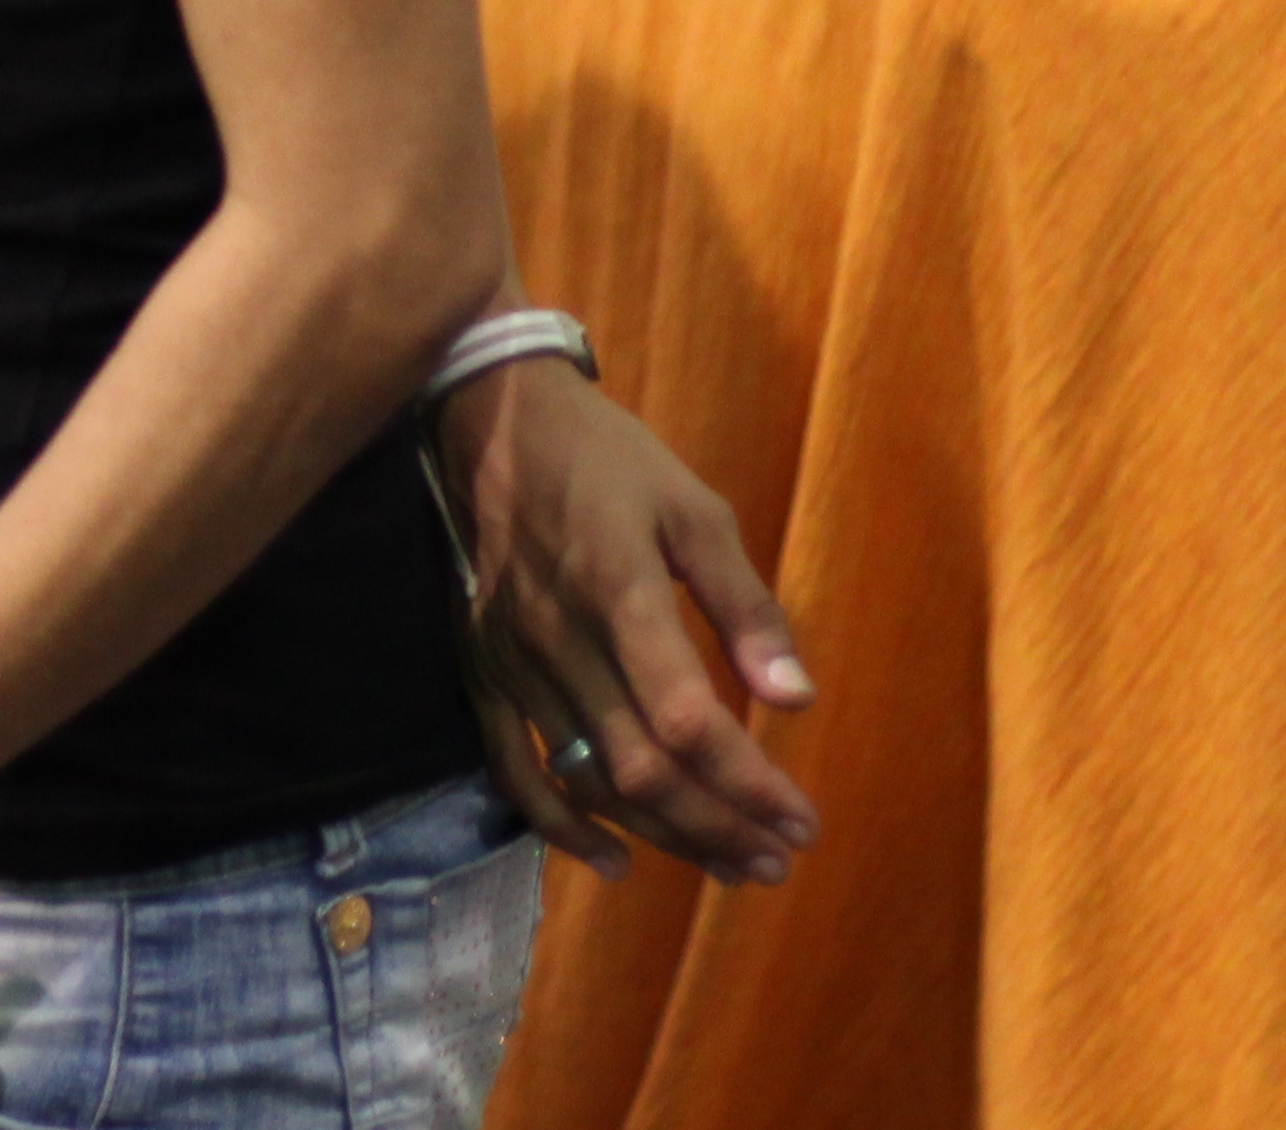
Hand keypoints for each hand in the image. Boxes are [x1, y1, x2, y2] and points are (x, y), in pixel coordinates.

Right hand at [435, 359, 819, 884]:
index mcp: (619, 591)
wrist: (489, 418)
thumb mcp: (695, 510)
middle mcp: (560, 639)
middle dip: (718, 827)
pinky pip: (515, 766)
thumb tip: (797, 700)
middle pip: (641, 766)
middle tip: (778, 861)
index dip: (748, 783)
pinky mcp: (482, 668)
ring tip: (728, 865)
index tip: (802, 821)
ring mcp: (513, 660)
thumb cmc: (608, 459)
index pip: (686, 718)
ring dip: (663, 835)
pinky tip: (613, 861)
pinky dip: (560, 825)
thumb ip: (745, 606)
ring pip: (589, 776)